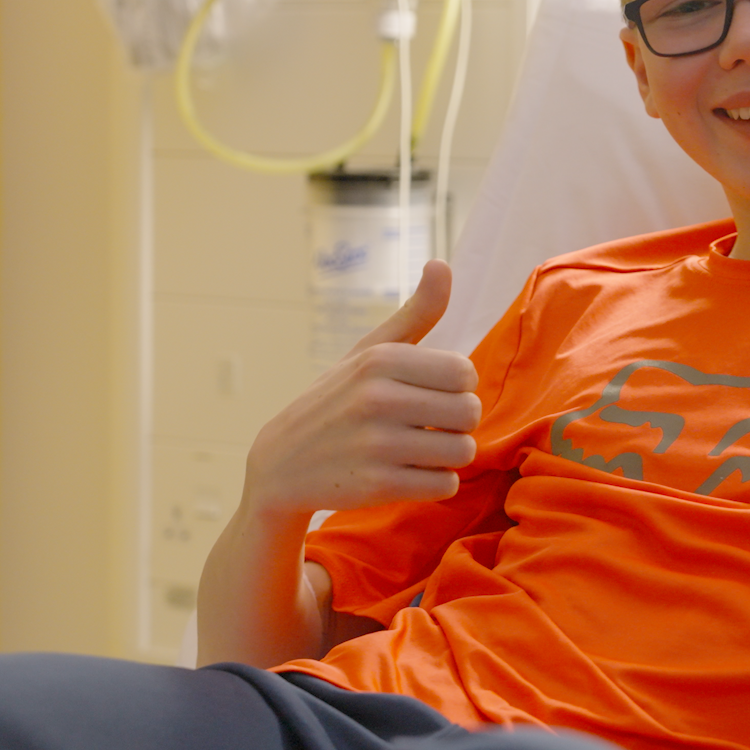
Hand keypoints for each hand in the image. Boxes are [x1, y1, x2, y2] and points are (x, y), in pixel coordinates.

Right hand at [241, 259, 480, 522]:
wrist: (280, 466)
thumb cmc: (337, 402)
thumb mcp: (368, 353)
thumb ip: (415, 313)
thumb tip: (441, 263)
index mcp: (379, 360)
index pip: (464, 372)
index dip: (455, 388)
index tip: (430, 394)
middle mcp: (376, 398)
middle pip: (470, 412)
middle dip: (456, 424)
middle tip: (428, 427)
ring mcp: (375, 445)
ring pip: (462, 451)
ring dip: (448, 456)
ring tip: (419, 451)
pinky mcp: (376, 487)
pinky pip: (444, 485)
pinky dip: (435, 483)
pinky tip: (409, 475)